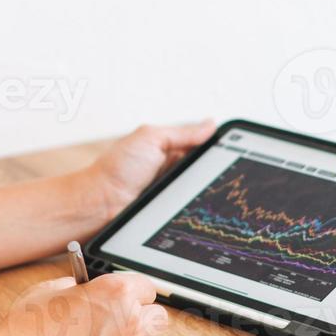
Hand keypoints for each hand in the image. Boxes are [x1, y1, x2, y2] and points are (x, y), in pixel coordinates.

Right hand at [0, 272, 169, 335]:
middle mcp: (130, 321)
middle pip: (157, 317)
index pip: (147, 287)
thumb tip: (86, 290)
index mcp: (116, 292)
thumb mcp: (50, 290)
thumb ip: (78, 286)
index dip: (132, 293)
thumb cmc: (28, 331)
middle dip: (140, 317)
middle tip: (118, 322)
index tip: (125, 299)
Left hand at [84, 121, 216, 222]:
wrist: (102, 204)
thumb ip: (181, 132)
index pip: (201, 145)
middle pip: (204, 167)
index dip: (215, 146)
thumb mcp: (150, 138)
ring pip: (201, 188)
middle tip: (221, 168)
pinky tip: (200, 203)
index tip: (233, 146)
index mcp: (167, 148)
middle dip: (214, 167)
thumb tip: (210, 124)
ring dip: (206, 188)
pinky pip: (192, 207)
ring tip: (209, 186)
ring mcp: (172, 190)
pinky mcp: (171, 210)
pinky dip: (197, 205)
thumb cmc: (117, 169)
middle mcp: (171, 168)